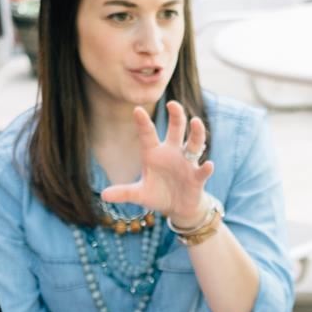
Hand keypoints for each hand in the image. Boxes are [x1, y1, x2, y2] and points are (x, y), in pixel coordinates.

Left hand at [100, 100, 215, 224]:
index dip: (143, 123)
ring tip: (196, 122)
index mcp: (154, 153)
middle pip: (176, 129)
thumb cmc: (158, 195)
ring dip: (196, 133)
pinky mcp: (197, 177)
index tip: (137, 109)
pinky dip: (206, 168)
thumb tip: (103, 196)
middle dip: (176, 116)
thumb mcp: (140, 194)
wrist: (179, 207)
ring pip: (193, 144)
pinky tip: (208, 165)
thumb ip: (124, 193)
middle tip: (173, 104)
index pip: (148, 134)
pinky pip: (202, 170)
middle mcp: (172, 153)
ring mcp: (187, 163)